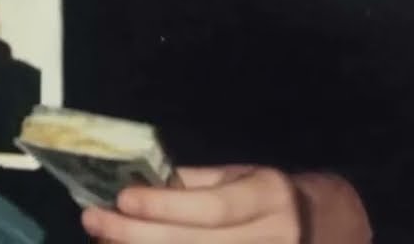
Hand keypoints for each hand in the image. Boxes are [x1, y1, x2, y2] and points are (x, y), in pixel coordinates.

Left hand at [82, 165, 303, 243]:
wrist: (319, 227)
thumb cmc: (267, 195)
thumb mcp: (239, 176)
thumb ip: (193, 183)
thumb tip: (139, 184)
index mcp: (268, 197)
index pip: (212, 207)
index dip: (165, 206)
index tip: (122, 198)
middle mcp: (271, 236)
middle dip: (136, 235)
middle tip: (94, 220)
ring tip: (104, 241)